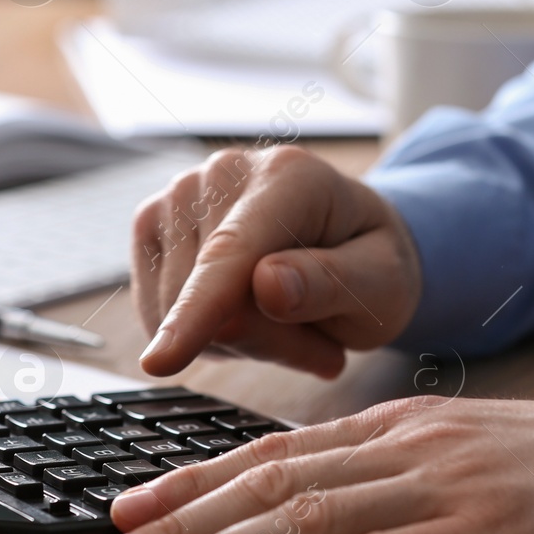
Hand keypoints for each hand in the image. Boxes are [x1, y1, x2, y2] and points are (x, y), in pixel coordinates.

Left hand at [82, 397, 533, 533]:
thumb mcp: (476, 460)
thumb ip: (402, 477)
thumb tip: (329, 513)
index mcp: (401, 427)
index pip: (274, 456)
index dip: (193, 484)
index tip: (129, 511)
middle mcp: (406, 445)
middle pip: (267, 485)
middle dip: (176, 523)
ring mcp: (442, 483)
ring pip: (300, 518)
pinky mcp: (482, 531)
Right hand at [130, 146, 421, 377]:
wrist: (347, 241)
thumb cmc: (370, 264)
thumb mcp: (383, 284)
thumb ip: (330, 283)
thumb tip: (267, 286)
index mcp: (289, 176)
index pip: (233, 253)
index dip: (198, 310)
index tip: (161, 361)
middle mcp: (223, 172)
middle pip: (208, 296)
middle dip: (265, 341)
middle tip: (320, 343)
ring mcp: (179, 195)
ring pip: (174, 310)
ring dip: (235, 341)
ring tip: (288, 323)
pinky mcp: (150, 225)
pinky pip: (155, 312)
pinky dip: (202, 334)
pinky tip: (247, 317)